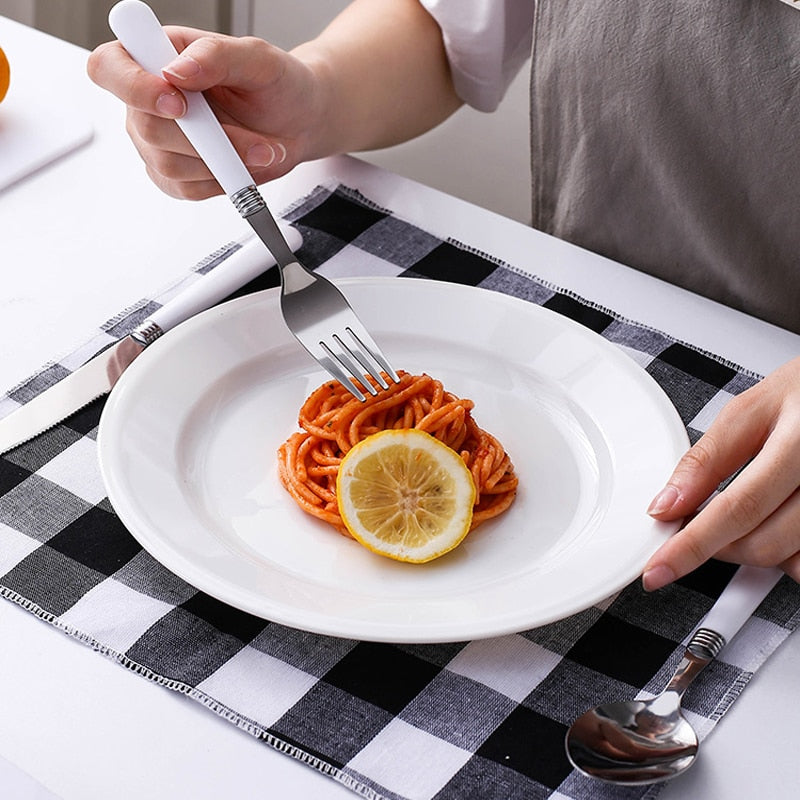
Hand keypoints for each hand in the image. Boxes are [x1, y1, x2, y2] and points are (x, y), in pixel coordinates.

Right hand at [87, 27, 323, 198]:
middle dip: (207, 139)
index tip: (177, 102)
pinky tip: (241, 166)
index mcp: (156, 54)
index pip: (110, 67)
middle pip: (147, 128)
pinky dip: (220, 182)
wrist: (296, 122)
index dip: (134, 87)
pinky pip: (186, 189)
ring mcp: (157, 140)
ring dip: (223, 162)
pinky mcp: (173, 175)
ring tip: (260, 149)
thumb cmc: (274, 85)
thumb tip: (177, 69)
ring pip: (169, 165)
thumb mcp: (257, 58)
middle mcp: (148, 98)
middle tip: (251, 136)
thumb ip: (216, 55)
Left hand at [643, 355, 799, 589]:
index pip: (738, 507)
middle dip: (718, 546)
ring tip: (750, 513)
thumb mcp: (751, 411)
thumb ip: (707, 459)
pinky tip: (778, 522)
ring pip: (790, 560)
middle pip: (763, 544)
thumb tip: (666, 505)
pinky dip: (787, 553)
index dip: (691, 546)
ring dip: (755, 549)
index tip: (657, 569)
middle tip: (700, 526)